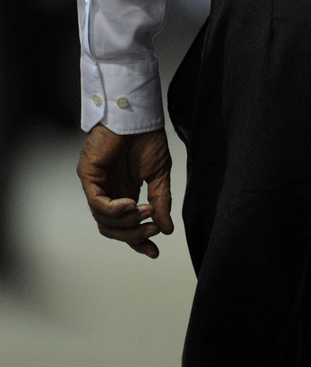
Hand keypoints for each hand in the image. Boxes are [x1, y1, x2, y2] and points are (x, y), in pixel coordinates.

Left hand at [76, 124, 174, 258]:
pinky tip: (132, 204)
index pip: (126, 225)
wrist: (138, 116)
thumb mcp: (160, 175)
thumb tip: (166, 229)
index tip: (154, 251)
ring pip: (103, 220)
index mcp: (124, 192)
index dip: (139, 240)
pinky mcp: (88, 175)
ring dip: (127, 222)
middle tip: (153, 228)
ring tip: (146, 211)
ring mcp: (96, 185)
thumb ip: (161, 202)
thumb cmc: (147, 139)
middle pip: (112, 229)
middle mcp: (108, 191)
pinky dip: (115, 210)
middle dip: (134, 234)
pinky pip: (97, 203)